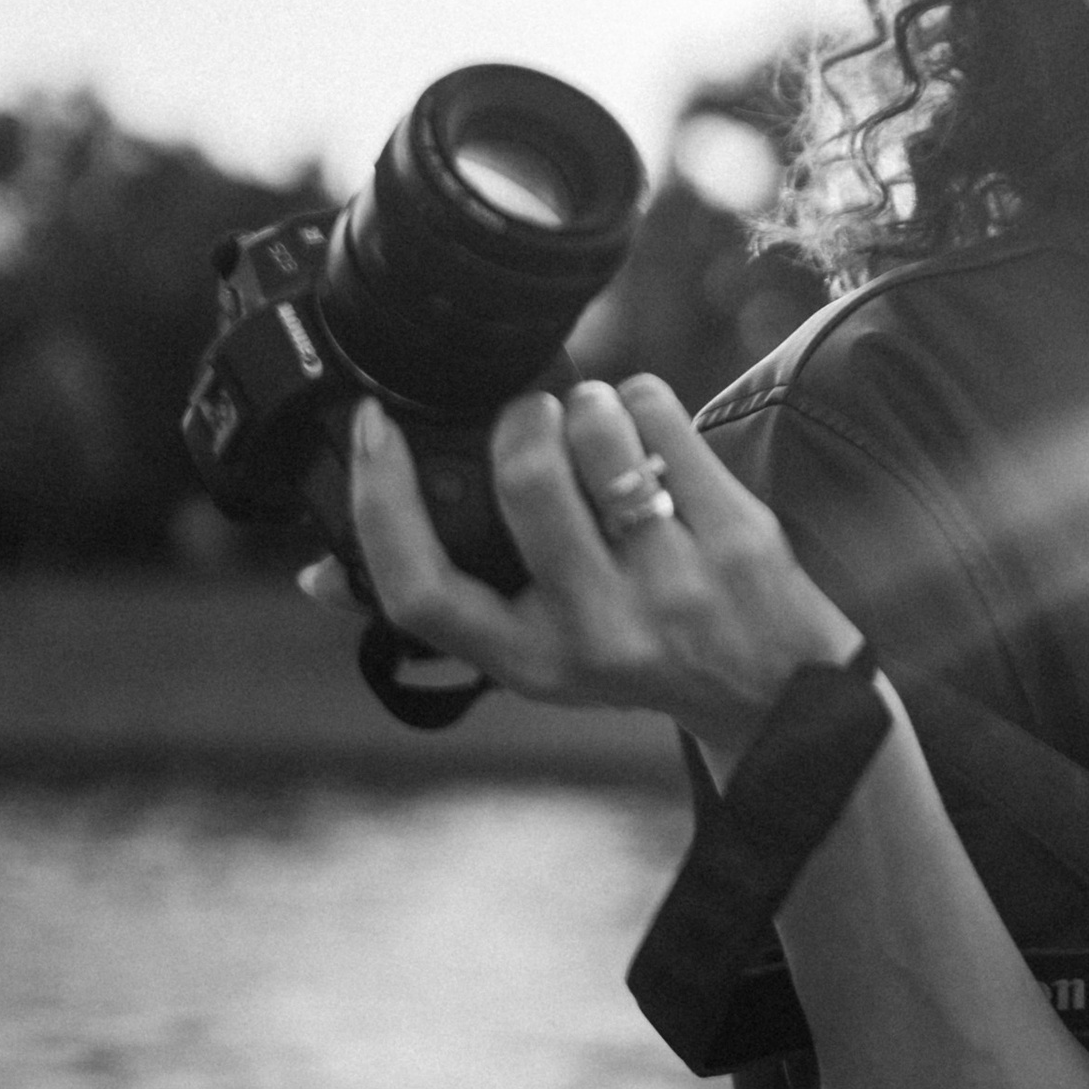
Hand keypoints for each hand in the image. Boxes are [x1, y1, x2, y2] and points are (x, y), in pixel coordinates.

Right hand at [298, 372, 863, 764]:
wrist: (773, 688)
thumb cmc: (630, 651)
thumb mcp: (531, 654)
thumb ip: (442, 606)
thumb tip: (315, 574)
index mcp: (525, 661)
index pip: (421, 590)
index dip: (382, 501)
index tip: (373, 426)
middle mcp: (594, 634)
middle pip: (521, 480)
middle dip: (520, 417)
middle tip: (532, 414)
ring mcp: (671, 585)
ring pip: (597, 435)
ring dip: (586, 401)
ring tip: (594, 419)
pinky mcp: (734, 536)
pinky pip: (664, 421)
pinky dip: (643, 400)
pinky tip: (645, 425)